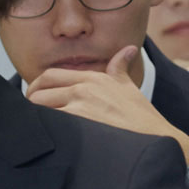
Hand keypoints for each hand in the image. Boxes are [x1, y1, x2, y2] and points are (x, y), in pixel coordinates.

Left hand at [26, 45, 188, 162]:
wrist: (156, 137)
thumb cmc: (142, 117)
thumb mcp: (129, 87)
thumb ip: (120, 67)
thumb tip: (128, 50)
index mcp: (93, 78)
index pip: (51, 75)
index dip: (36, 87)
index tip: (35, 97)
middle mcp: (84, 88)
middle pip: (40, 92)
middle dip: (32, 103)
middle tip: (33, 116)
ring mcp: (81, 106)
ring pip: (41, 109)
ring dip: (37, 119)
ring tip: (39, 129)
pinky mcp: (79, 124)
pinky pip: (51, 124)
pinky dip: (46, 130)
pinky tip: (49, 139)